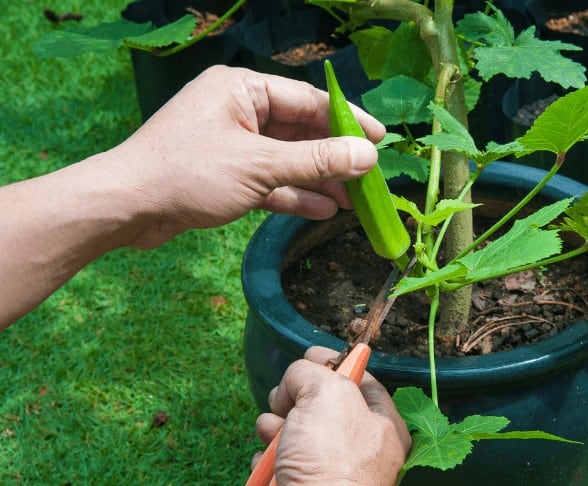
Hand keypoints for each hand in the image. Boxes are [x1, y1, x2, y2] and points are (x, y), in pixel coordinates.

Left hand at [115, 65, 384, 248]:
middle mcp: (238, 110)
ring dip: (318, 181)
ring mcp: (231, 144)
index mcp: (242, 89)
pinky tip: (323, 211)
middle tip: (370, 179)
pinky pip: (268, 180)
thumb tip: (368, 156)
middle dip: (334, 158)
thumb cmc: (189, 174)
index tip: (379, 140)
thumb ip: (316, 161)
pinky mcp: (225, 175)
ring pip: (286, 160)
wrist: (126, 208)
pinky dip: (293, 195)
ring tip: (354, 202)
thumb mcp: (260, 165)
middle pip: (300, 132)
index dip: (347, 121)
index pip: (307, 100)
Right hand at [252, 347, 410, 485]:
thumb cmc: (331, 460)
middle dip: (295, 400)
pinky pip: (281, 468)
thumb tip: (295, 378)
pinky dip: (267, 463)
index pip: (361, 381)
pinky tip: (265, 464)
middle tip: (284, 401)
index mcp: (383, 425)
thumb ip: (310, 373)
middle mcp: (362, 451)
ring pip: (296, 437)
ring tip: (271, 433)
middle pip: (322, 409)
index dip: (334, 363)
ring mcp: (333, 474)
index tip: (310, 354)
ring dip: (275, 430)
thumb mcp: (325, 393)